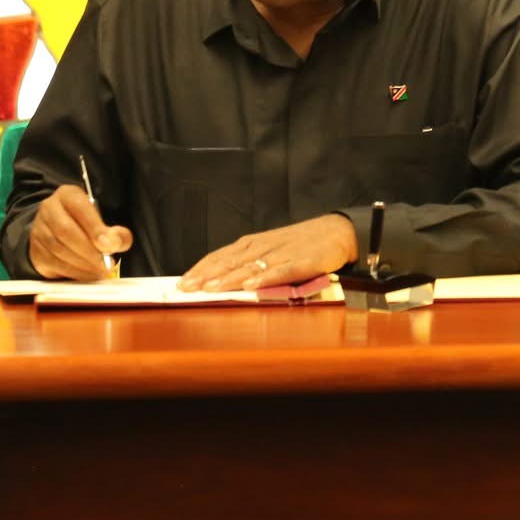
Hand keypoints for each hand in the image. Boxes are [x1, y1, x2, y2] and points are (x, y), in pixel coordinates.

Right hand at [28, 185, 131, 280]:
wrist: (58, 230)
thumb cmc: (86, 224)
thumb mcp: (104, 220)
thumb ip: (116, 232)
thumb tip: (114, 244)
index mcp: (68, 195)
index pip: (80, 208)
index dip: (95, 228)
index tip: (110, 245)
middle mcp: (48, 209)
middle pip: (66, 231)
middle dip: (89, 251)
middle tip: (106, 264)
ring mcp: (38, 231)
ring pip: (57, 250)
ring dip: (82, 264)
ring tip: (100, 271)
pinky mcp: (35, 251)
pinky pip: (52, 264)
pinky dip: (73, 272)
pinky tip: (88, 274)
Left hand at [179, 214, 358, 291]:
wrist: (338, 231)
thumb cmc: (301, 243)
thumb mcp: (270, 249)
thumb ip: (248, 263)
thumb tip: (218, 280)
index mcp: (254, 244)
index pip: (221, 255)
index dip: (200, 268)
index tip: (181, 282)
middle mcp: (264, 247)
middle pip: (231, 261)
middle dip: (206, 275)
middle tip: (185, 288)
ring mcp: (283, 253)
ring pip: (251, 266)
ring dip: (229, 277)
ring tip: (210, 288)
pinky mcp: (303, 261)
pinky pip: (282, 270)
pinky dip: (266, 277)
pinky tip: (252, 285)